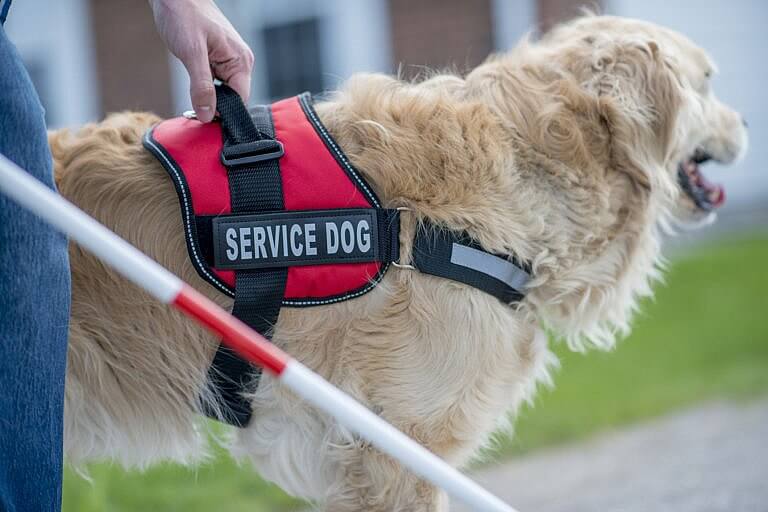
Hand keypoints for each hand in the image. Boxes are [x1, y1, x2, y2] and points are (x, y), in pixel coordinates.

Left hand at [149, 0, 253, 121]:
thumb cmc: (184, 14)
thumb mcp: (191, 52)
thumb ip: (201, 86)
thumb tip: (207, 115)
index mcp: (240, 61)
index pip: (240, 100)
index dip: (223, 113)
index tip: (205, 121)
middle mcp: (239, 62)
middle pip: (232, 99)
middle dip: (214, 107)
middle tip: (194, 113)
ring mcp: (229, 61)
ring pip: (222, 92)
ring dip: (207, 98)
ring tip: (192, 98)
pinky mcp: (217, 60)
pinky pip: (215, 84)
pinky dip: (204, 90)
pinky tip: (194, 89)